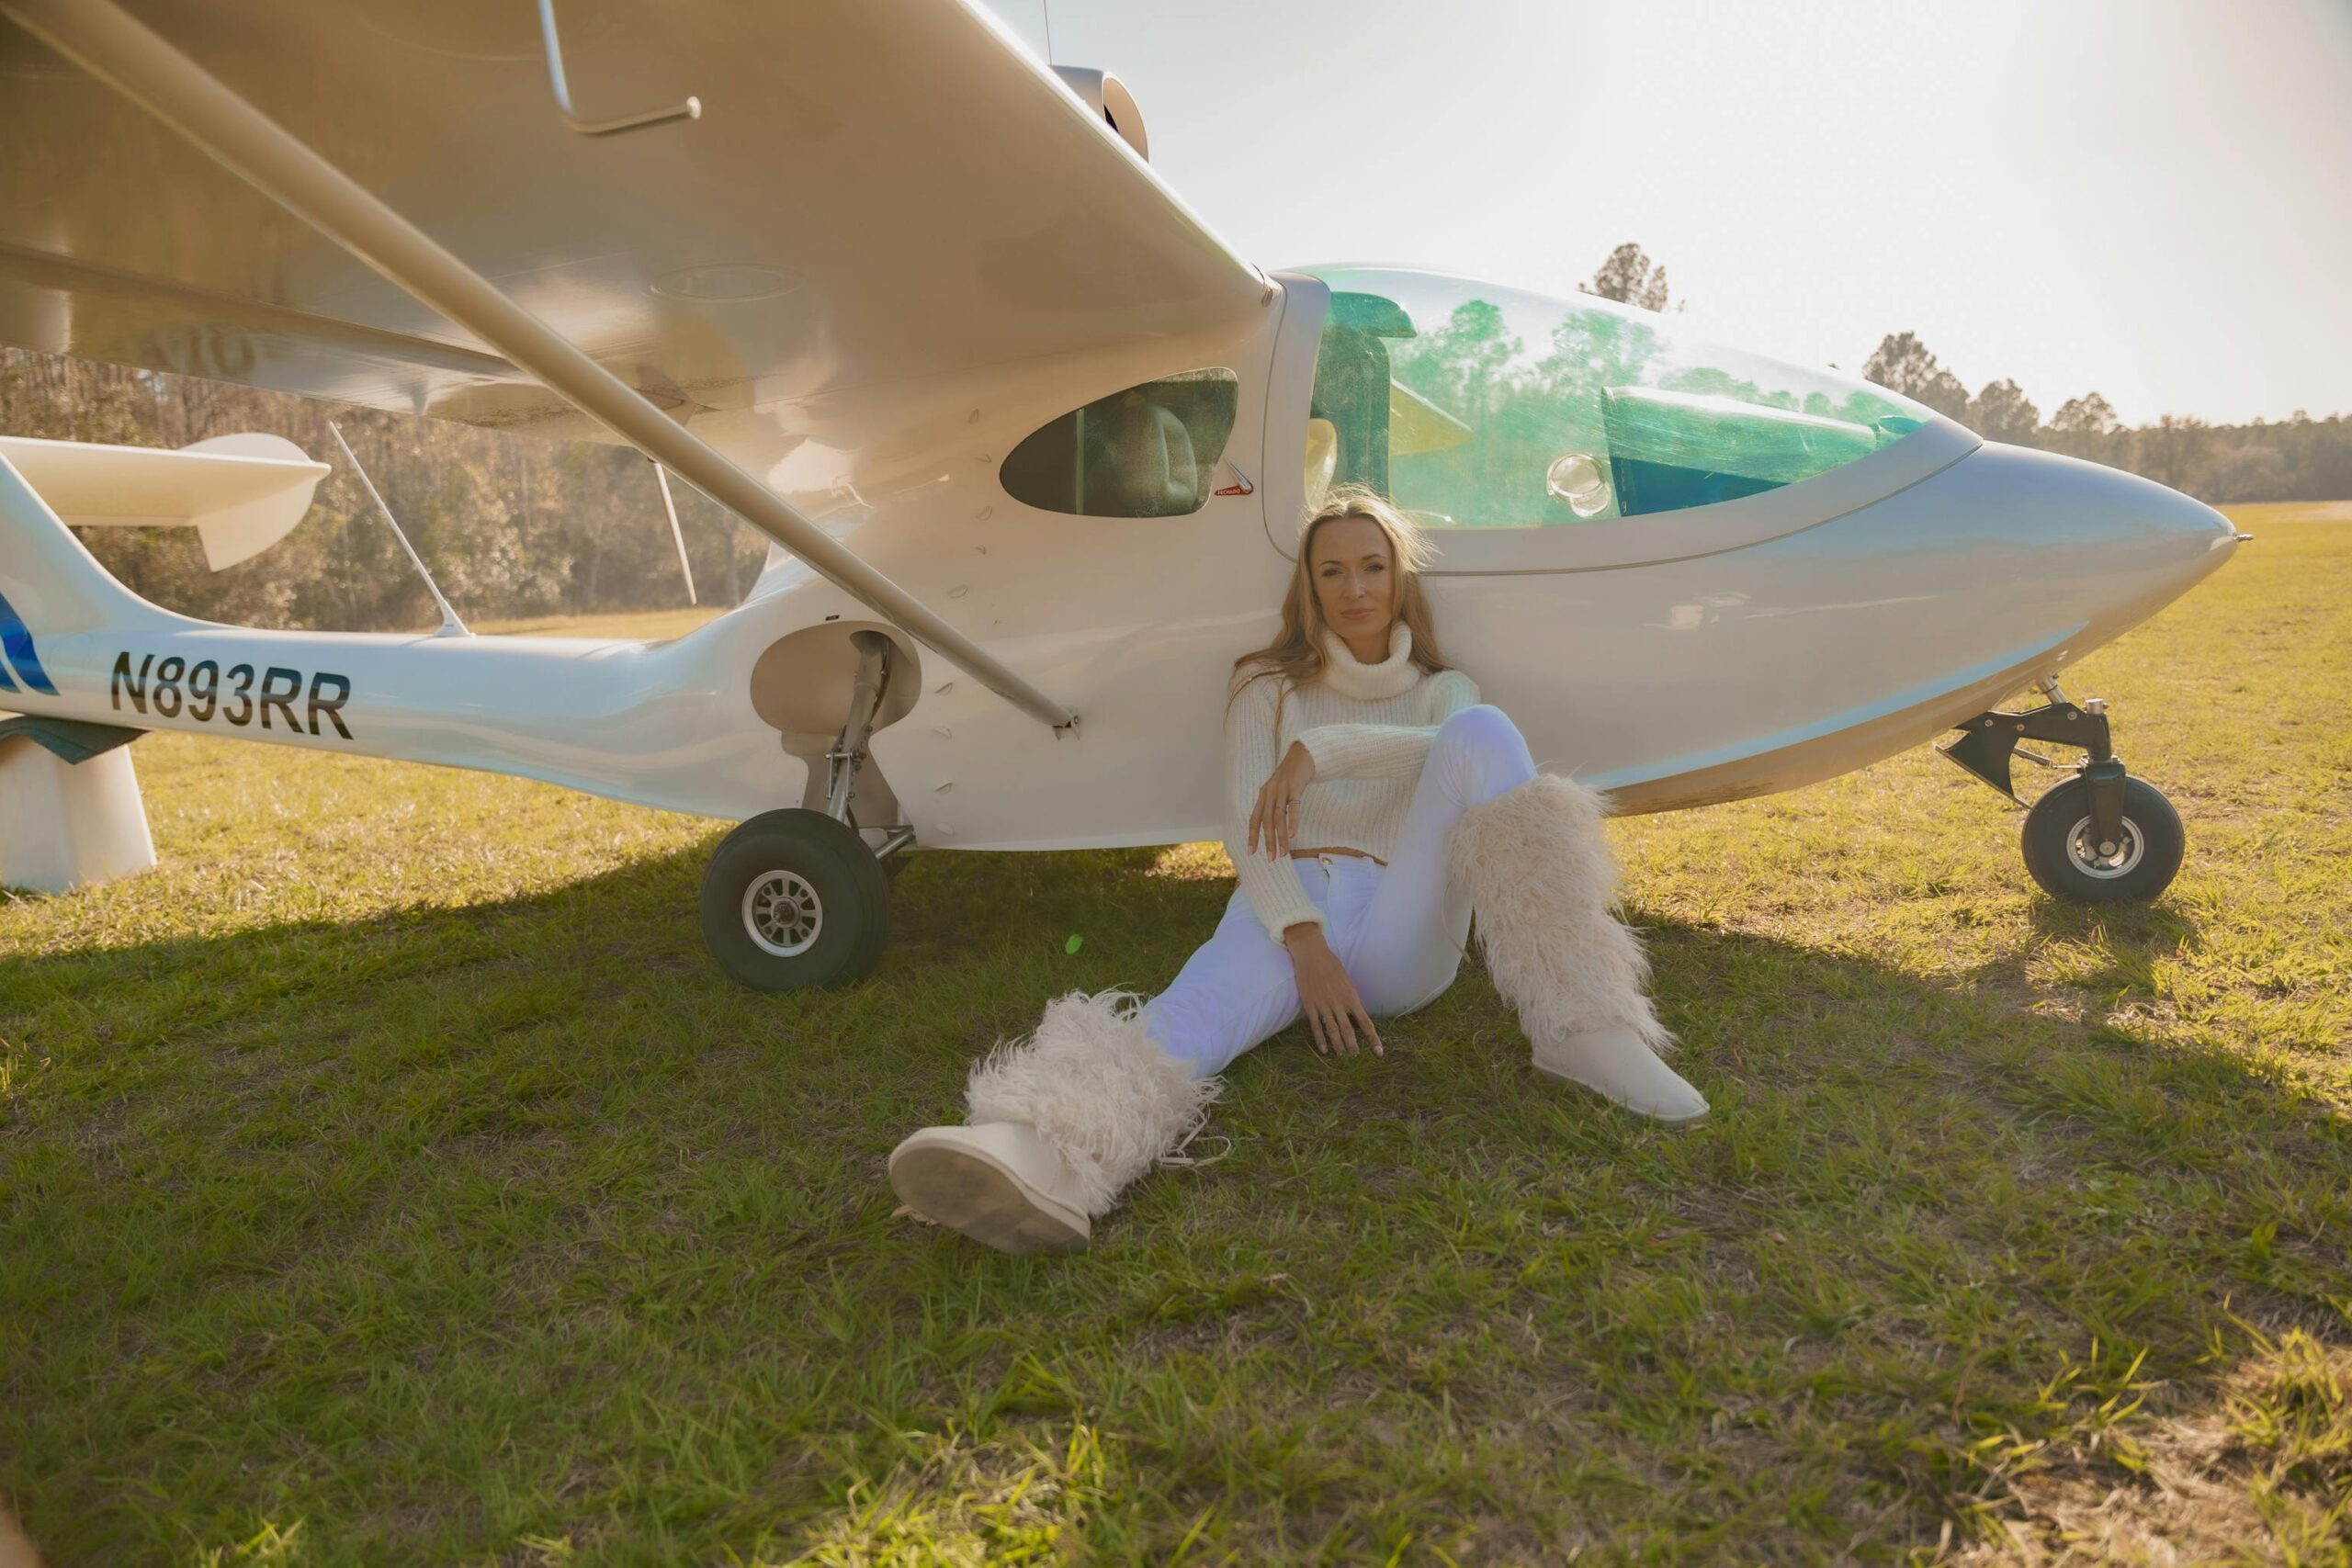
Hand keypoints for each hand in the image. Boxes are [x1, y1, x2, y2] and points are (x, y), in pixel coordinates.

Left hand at [1248, 740, 1317, 859]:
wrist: (1304, 753)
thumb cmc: (1292, 775)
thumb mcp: (1279, 789)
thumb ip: (1275, 805)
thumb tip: (1274, 825)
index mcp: (1263, 795)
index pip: (1255, 819)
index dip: (1252, 836)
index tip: (1251, 852)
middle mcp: (1269, 792)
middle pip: (1266, 822)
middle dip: (1268, 842)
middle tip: (1271, 859)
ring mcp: (1282, 789)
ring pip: (1279, 818)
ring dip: (1281, 837)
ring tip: (1283, 852)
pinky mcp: (1295, 786)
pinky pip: (1293, 807)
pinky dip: (1293, 821)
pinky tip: (1293, 834)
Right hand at [1283, 923, 1382, 1057]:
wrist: (1312, 954)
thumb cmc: (1331, 966)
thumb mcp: (1347, 982)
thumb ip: (1351, 998)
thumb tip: (1356, 1014)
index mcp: (1351, 997)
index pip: (1366, 1023)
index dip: (1373, 1039)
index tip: (1379, 1052)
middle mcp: (1339, 1003)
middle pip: (1348, 1031)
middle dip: (1353, 1046)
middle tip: (1356, 1056)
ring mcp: (1323, 1004)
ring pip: (1332, 1030)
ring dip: (1338, 1045)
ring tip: (1342, 1054)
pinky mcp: (1310, 1004)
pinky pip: (1316, 1026)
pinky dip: (1320, 1040)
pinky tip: (1324, 1050)